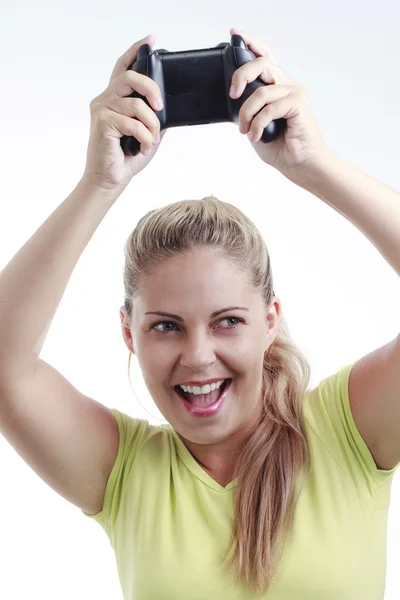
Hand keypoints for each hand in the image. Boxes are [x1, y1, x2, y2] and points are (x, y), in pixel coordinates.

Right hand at [81, 34, 166, 192]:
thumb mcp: (148, 133)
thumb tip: (169, 106)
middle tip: (160, 107)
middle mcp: (105, 99)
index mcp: (115, 98)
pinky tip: (143, 148)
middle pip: (131, 77)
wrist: (110, 180)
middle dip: (152, 89)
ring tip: (150, 140)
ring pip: (136, 105)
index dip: (136, 51)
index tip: (151, 40)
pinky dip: (144, 137)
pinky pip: (133, 123)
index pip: (123, 67)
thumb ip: (154, 116)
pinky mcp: (102, 123)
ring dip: (151, 125)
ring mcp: (101, 109)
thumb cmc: (126, 158)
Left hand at [229, 28, 330, 179]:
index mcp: (277, 88)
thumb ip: (247, 108)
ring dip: (246, 114)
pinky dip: (257, 124)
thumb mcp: (254, 124)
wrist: (300, 165)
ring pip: (260, 92)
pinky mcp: (298, 104)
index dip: (251, 44)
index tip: (235, 34)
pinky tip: (256, 136)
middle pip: (262, 64)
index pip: (265, 57)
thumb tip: (234, 98)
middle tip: (233, 94)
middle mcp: (287, 86)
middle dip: (241, 75)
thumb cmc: (281, 147)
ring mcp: (294, 93)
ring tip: (246, 131)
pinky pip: (269, 108)